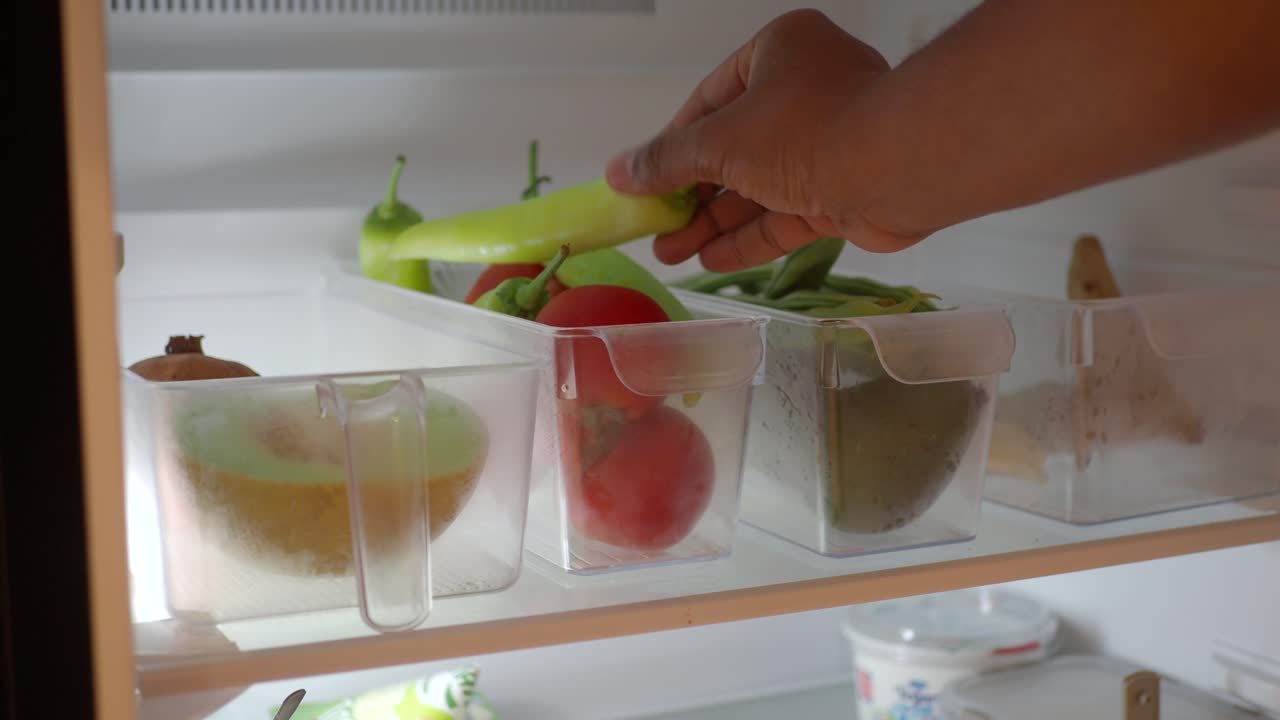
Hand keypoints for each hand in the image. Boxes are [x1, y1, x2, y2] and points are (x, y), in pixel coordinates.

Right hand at [604, 9, 924, 271]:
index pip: (710, 99)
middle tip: (653, 228)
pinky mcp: (844, 188)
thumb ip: (667, 161)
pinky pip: (786, 212)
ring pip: (758, 186)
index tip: (642, 180)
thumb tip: (619, 172)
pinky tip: (711, 261)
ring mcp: (828, 143)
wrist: (901, 166)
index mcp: (778, 53)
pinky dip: (750, 236)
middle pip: (733, 148)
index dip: (672, 144)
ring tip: (670, 254)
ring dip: (714, 222)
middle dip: (690, 195)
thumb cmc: (807, 132)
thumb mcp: (721, 143)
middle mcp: (805, 91)